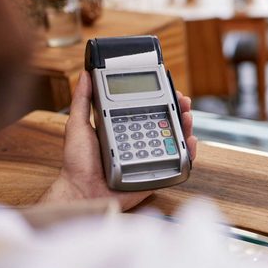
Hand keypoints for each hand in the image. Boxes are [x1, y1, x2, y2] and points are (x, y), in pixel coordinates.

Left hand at [40, 71, 197, 210]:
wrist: (82, 192)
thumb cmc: (77, 164)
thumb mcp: (78, 125)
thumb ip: (82, 100)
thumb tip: (84, 76)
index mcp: (124, 128)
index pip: (148, 110)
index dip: (162, 99)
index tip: (170, 90)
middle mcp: (138, 141)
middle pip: (165, 122)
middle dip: (178, 110)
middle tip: (183, 102)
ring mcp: (148, 157)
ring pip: (174, 140)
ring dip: (185, 127)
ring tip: (187, 117)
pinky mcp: (155, 174)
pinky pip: (175, 163)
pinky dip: (187, 153)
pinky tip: (189, 142)